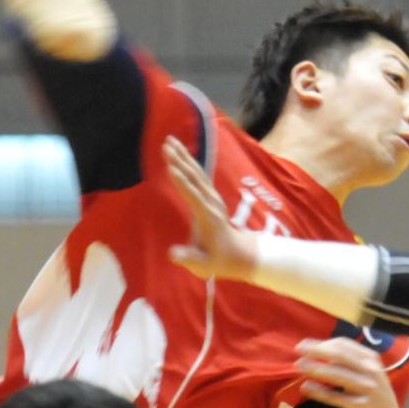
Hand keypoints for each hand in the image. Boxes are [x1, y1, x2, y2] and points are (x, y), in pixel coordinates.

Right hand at [163, 137, 262, 281]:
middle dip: (180, 160)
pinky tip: (180, 151)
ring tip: (170, 141)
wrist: (242, 254)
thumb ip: (189, 258)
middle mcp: (211, 203)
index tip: (171, 168)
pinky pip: (199, 174)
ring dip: (184, 156)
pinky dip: (189, 161)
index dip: (182, 182)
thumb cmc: (219, 260)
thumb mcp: (204, 266)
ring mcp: (213, 197)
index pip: (193, 196)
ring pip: (197, 172)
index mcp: (208, 217)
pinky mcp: (211, 195)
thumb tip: (172, 253)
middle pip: (195, 178)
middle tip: (167, 145)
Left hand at [294, 336, 400, 407]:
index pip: (344, 344)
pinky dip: (319, 392)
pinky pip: (336, 397)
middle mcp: (371, 370)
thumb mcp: (363, 371)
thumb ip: (345, 361)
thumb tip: (314, 350)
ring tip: (298, 366)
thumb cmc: (368, 390)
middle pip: (340, 355)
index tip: (304, 345)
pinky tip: (306, 387)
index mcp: (370, 358)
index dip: (322, 343)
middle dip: (317, 351)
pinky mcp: (361, 406)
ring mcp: (368, 388)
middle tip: (297, 350)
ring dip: (315, 369)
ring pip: (337, 375)